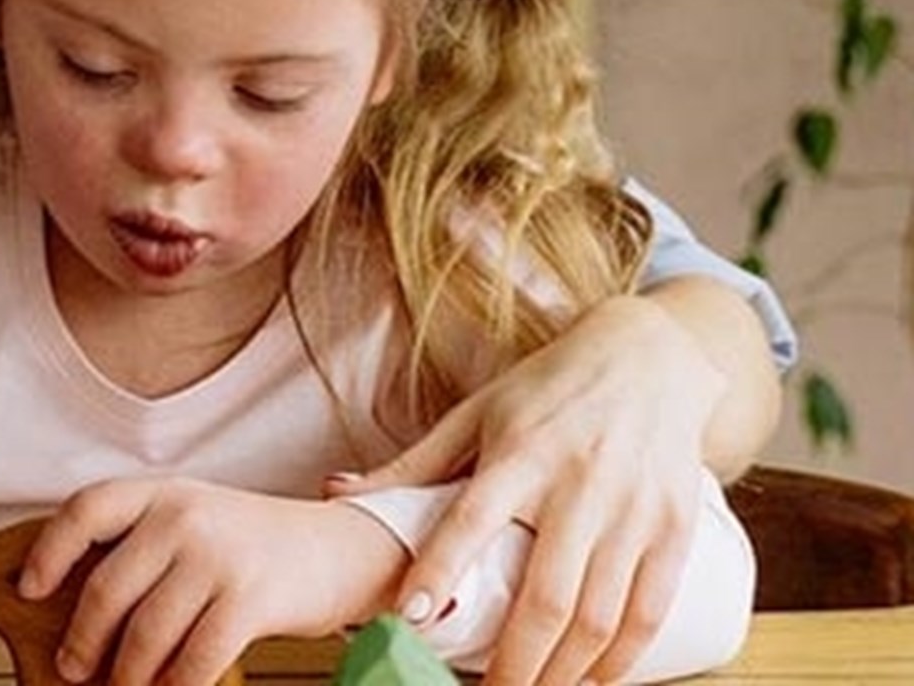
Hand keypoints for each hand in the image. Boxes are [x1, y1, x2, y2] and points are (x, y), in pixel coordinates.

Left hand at [18, 477, 406, 685]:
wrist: (338, 549)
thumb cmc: (253, 544)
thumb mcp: (195, 520)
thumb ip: (145, 545)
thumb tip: (85, 606)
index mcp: (162, 493)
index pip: (86, 510)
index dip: (49, 551)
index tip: (28, 589)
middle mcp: (184, 517)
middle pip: (107, 587)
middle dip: (82, 639)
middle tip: (72, 668)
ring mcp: (217, 557)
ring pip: (146, 633)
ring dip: (126, 675)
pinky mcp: (249, 599)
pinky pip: (193, 660)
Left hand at [325, 294, 723, 685]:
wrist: (650, 357)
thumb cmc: (547, 388)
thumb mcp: (476, 412)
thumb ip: (412, 463)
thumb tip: (335, 492)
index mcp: (519, 452)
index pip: (470, 519)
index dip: (439, 571)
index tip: (409, 621)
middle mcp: (578, 484)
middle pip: (545, 597)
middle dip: (513, 664)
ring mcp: (633, 510)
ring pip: (599, 618)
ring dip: (563, 674)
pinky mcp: (675, 529)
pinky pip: (649, 612)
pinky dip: (620, 661)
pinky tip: (589, 681)